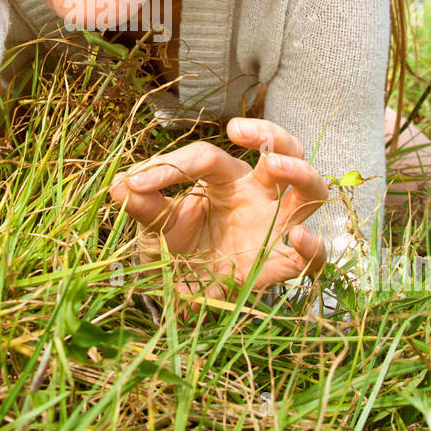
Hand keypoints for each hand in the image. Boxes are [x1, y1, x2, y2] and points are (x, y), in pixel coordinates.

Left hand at [109, 115, 329, 310]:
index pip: (207, 157)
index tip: (135, 183)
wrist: (181, 301)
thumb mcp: (153, 228)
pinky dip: (312, 247)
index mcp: (224, 180)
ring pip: (310, 190)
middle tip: (238, 129)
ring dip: (300, 172)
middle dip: (269, 133)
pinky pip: (311, 257)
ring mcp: (275, 227)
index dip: (171, 166)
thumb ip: (142, 206)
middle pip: (283, 149)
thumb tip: (119, 185)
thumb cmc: (174, 252)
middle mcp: (257, 195)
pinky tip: (297, 238)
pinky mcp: (282, 265)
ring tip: (276, 164)